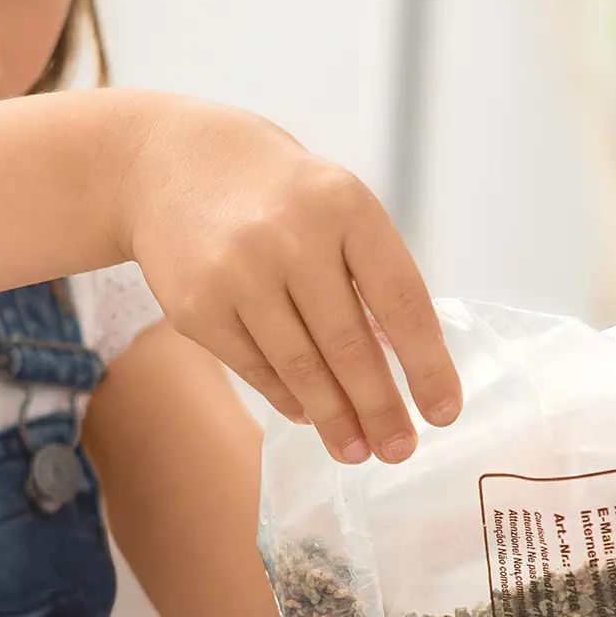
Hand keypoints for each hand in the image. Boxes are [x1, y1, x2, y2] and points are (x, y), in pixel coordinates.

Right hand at [114, 98, 460, 464]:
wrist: (172, 164)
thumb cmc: (277, 195)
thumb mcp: (335, 205)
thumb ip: (369, 273)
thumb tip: (402, 367)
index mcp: (345, 207)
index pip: (400, 300)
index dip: (427, 364)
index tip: (443, 412)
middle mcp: (291, 238)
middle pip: (350, 346)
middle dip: (381, 409)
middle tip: (401, 450)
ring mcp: (238, 274)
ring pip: (300, 368)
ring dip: (335, 419)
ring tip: (357, 451)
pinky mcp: (197, 307)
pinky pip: (255, 368)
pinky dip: (287, 398)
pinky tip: (309, 415)